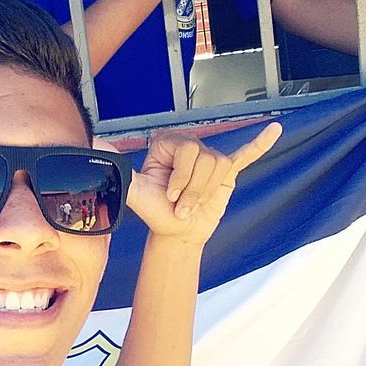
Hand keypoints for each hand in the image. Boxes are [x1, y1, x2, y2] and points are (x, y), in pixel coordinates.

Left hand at [124, 124, 281, 244]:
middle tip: (182, 206)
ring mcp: (211, 158)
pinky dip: (261, 144)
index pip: (187, 152)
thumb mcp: (135, 191)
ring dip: (206, 194)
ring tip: (194, 206)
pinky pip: (246, 155)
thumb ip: (117, 168)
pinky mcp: (228, 171)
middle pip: (205, 161)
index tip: (169, 196)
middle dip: (193, 191)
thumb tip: (91, 144)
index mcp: (169, 144)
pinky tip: (275, 131)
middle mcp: (191, 146)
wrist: (177, 233)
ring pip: (220, 168)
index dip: (181, 179)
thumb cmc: (155, 211)